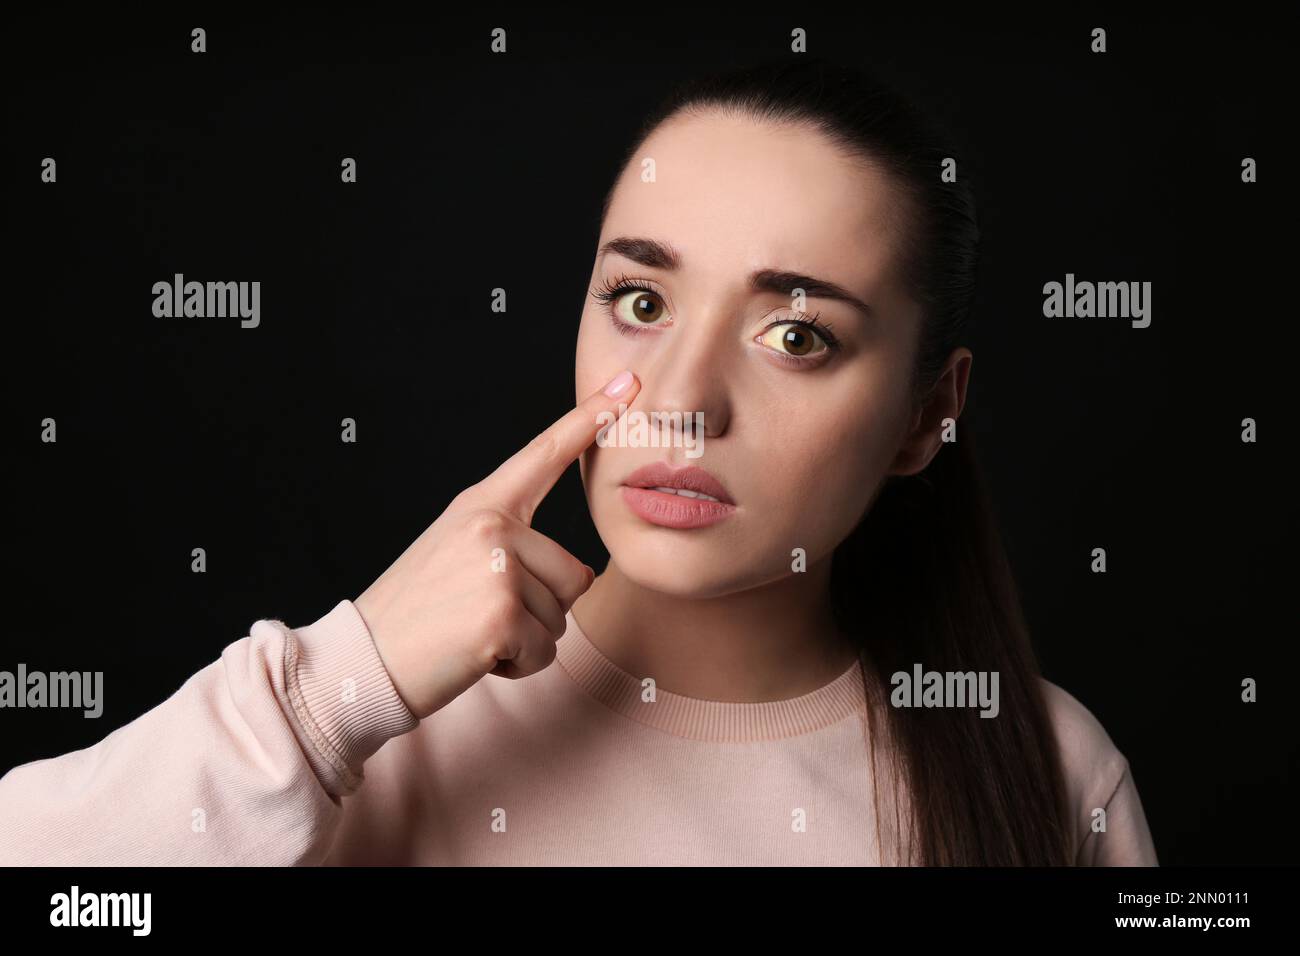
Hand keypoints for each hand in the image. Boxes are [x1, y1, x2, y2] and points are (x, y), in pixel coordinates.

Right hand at [353, 370, 639, 719]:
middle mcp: (492, 525)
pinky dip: (517, 665)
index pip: (543, 455)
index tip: (628, 383)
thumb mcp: (456, 554)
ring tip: (471, 632)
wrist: (361, 660)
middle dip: (538, 610)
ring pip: (560, 616)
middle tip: (477, 613)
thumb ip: (510, 544)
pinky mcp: (501, 613)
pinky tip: (473, 654)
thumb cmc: (415, 615)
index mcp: (480, 506)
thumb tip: (579, 574)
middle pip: (573, 574)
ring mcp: (497, 566)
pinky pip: (545, 650)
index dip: (588, 420)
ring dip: (525, 639)